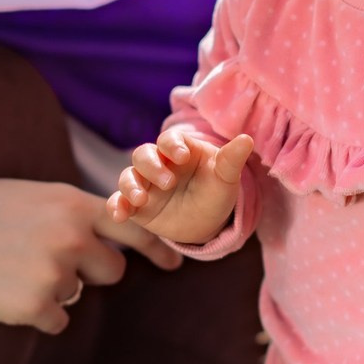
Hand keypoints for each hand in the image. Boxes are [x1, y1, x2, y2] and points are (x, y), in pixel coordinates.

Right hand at [0, 178, 180, 336]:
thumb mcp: (29, 198)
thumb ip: (71, 213)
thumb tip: (109, 237)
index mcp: (70, 203)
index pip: (133, 225)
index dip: (158, 246)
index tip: (174, 263)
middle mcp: (71, 234)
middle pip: (112, 269)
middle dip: (89, 273)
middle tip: (43, 261)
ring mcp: (55, 271)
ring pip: (77, 295)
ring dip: (53, 291)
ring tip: (9, 270)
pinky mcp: (36, 305)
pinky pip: (56, 320)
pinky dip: (34, 314)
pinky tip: (1, 292)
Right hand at [107, 129, 254, 245]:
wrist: (207, 224)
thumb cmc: (216, 193)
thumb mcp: (226, 179)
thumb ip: (231, 160)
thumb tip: (247, 139)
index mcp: (180, 150)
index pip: (169, 140)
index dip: (172, 145)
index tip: (182, 156)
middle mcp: (158, 164)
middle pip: (143, 154)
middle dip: (152, 166)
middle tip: (168, 183)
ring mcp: (144, 184)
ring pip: (128, 176)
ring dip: (131, 185)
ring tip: (141, 199)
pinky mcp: (135, 205)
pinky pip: (119, 202)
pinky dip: (115, 206)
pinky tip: (119, 215)